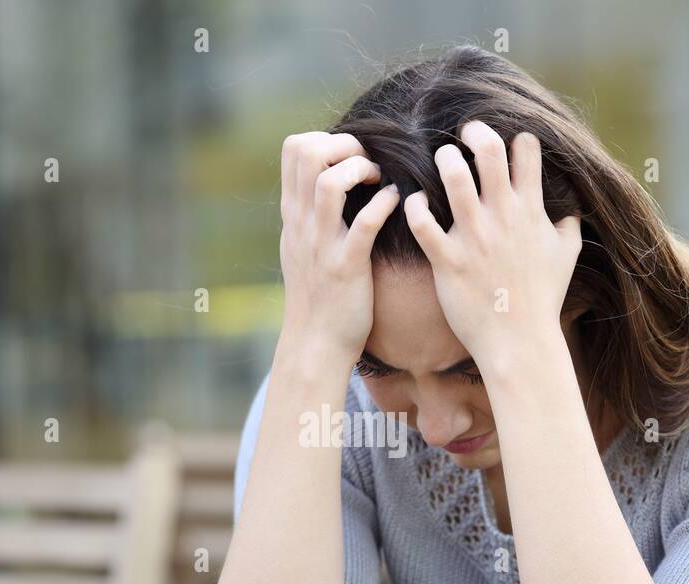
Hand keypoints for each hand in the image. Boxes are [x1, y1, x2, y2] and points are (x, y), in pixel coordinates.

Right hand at [278, 131, 399, 361]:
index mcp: (293, 215)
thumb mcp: (301, 245)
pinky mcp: (346, 266)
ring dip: (360, 169)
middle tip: (367, 163)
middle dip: (345, 145)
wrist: (316, 342)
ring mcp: (322, 244)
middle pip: (308, 153)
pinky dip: (384, 204)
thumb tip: (324, 179)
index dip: (328, 138)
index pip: (294, 149)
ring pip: (329, 183)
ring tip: (377, 180)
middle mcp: (302, 224)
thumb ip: (309, 212)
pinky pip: (365, 223)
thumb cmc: (318, 293)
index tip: (351, 155)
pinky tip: (396, 203)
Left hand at [403, 122, 580, 365]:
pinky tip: (415, 203)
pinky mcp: (448, 260)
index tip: (505, 146)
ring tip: (442, 160)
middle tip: (464, 134)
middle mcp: (502, 217)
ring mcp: (474, 237)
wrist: (519, 340)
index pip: (526, 150)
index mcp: (531, 211)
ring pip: (454, 175)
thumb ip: (568, 226)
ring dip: (444, 159)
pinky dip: (414, 205)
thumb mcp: (567, 256)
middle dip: (474, 132)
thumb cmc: (542, 299)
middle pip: (488, 150)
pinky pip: (422, 222)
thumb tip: (570, 209)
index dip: (515, 139)